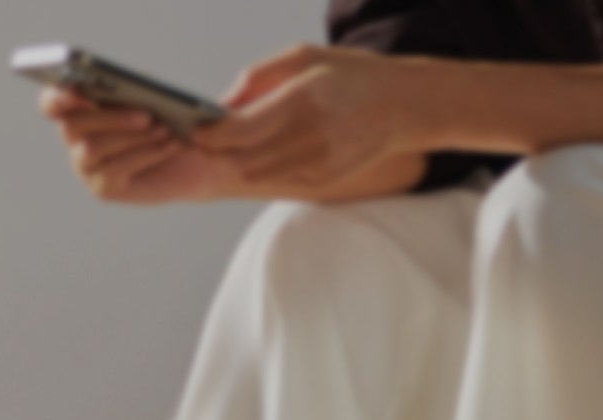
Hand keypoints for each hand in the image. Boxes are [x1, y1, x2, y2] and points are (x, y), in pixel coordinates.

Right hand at [41, 87, 242, 204]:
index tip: (75, 88)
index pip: (52, 103)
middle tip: (146, 115)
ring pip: (91, 148)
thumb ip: (147, 87)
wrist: (200, 157)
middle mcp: (77, 138)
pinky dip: (144, 155)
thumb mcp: (164, 96)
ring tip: (164, 129)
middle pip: (71, 125)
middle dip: (108, 117)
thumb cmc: (176, 118)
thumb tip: (141, 86)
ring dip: (130, 137)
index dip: (56, 97)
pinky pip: (112, 171)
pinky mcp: (103, 188)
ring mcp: (87, 166)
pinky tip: (169, 145)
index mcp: (82, 107)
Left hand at [192, 45, 440, 189]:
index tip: (194, 130)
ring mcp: (321, 161)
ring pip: (256, 173)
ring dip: (236, 162)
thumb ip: (256, 79)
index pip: (242, 130)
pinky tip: (260, 153)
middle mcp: (314, 135)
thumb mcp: (304, 57)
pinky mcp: (325, 179)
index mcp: (306, 98)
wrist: (408, 105)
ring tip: (224, 147)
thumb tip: (218, 105)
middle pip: (243, 157)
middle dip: (217, 152)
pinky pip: (278, 178)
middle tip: (199, 142)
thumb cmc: (351, 74)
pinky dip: (262, 167)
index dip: (211, 135)